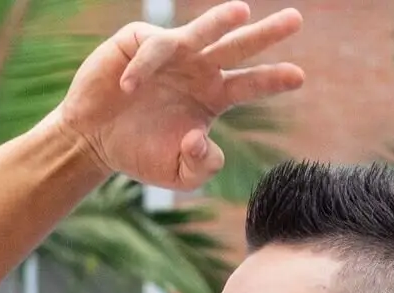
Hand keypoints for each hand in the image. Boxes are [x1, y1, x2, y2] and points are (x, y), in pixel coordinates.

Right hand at [58, 2, 304, 190]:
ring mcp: (171, 53)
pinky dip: (143, 67)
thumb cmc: (141, 154)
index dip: (273, 79)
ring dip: (220, 20)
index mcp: (214, 97)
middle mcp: (198, 69)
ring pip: (201, 32)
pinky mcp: (139, 41)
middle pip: (238, 48)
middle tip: (296, 20)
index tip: (299, 76)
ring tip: (242, 12)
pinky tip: (129, 87)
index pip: (250, 84)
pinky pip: (150, 49)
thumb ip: (200, 165)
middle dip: (265, 34)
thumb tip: (200, 138)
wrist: (94, 141)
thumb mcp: (178, 174)